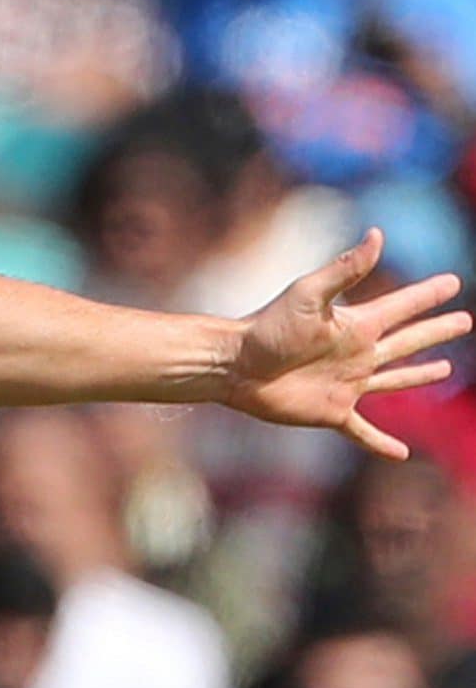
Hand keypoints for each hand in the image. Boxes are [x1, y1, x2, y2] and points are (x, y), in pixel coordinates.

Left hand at [226, 229, 468, 459]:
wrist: (234, 366)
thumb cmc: (266, 328)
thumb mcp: (308, 295)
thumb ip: (345, 269)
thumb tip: (377, 233)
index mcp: (356, 326)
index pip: (403, 307)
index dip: (428, 295)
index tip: (453, 282)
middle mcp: (357, 354)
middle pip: (408, 341)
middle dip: (436, 330)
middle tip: (464, 320)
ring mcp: (347, 384)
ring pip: (393, 379)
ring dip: (418, 375)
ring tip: (444, 369)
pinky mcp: (332, 412)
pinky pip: (363, 431)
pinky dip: (381, 443)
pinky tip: (401, 453)